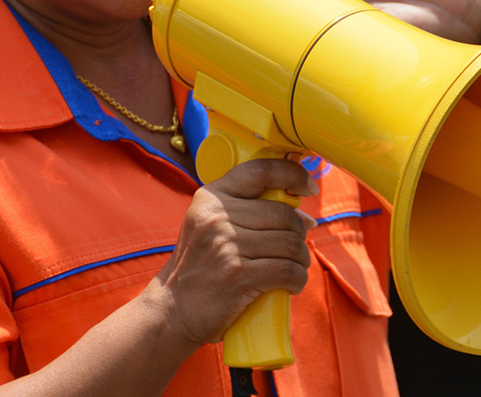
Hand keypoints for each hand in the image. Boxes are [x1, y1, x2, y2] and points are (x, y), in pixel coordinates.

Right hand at [149, 158, 317, 345]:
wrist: (172, 309)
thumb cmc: (201, 266)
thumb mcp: (211, 226)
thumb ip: (249, 212)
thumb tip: (305, 216)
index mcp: (211, 197)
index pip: (260, 170)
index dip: (292, 174)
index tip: (308, 187)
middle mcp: (217, 217)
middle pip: (284, 214)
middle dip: (299, 232)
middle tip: (296, 248)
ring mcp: (226, 246)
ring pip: (290, 243)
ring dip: (301, 258)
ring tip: (294, 267)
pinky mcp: (237, 276)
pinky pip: (287, 270)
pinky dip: (298, 279)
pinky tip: (292, 284)